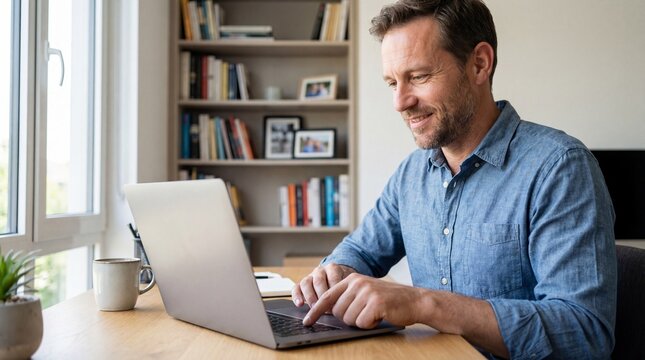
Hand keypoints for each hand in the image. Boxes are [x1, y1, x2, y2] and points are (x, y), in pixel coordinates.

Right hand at [292, 263, 355, 307]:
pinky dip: (296, 296)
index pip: (333, 278)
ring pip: (306, 283)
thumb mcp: (348, 283)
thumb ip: (348, 289)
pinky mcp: (301, 283)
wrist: (336, 276)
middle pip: (319, 281)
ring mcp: (310, 276)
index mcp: (333, 268)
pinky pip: (296, 287)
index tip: (337, 303)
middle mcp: (320, 270)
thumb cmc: (344, 283)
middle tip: (327, 308)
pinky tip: (300, 304)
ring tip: (314, 307)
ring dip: (310, 297)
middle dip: (322, 295)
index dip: (334, 291)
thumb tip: (348, 304)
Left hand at [303, 273, 423, 328]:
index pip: (327, 297)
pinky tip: (380, 316)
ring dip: (361, 322)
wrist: (415, 300)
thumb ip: (348, 298)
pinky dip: (370, 325)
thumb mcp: (366, 293)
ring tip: (374, 313)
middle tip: (365, 313)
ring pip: (348, 319)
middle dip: (349, 318)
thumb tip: (328, 313)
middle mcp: (358, 283)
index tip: (307, 321)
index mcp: (353, 279)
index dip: (316, 310)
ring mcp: (367, 292)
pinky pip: (362, 323)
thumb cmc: (390, 300)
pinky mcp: (375, 303)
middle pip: (337, 312)